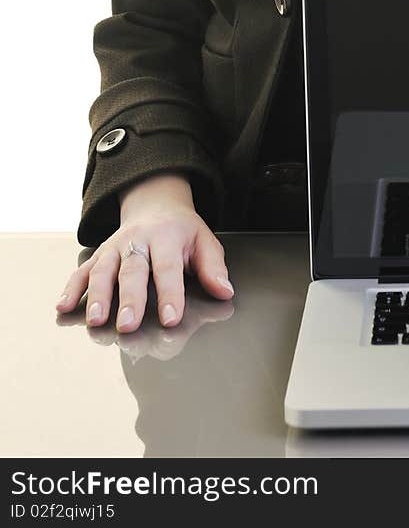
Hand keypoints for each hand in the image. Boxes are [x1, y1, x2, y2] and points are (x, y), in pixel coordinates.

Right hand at [55, 173, 233, 333]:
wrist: (155, 203)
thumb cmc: (181, 230)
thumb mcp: (204, 241)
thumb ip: (213, 267)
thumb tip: (224, 291)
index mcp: (167, 236)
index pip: (168, 267)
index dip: (170, 293)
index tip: (171, 317)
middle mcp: (138, 240)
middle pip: (132, 271)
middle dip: (130, 299)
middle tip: (128, 325)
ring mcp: (115, 247)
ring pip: (103, 270)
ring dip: (98, 296)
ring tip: (96, 321)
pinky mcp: (100, 254)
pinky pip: (82, 270)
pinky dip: (71, 288)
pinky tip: (63, 307)